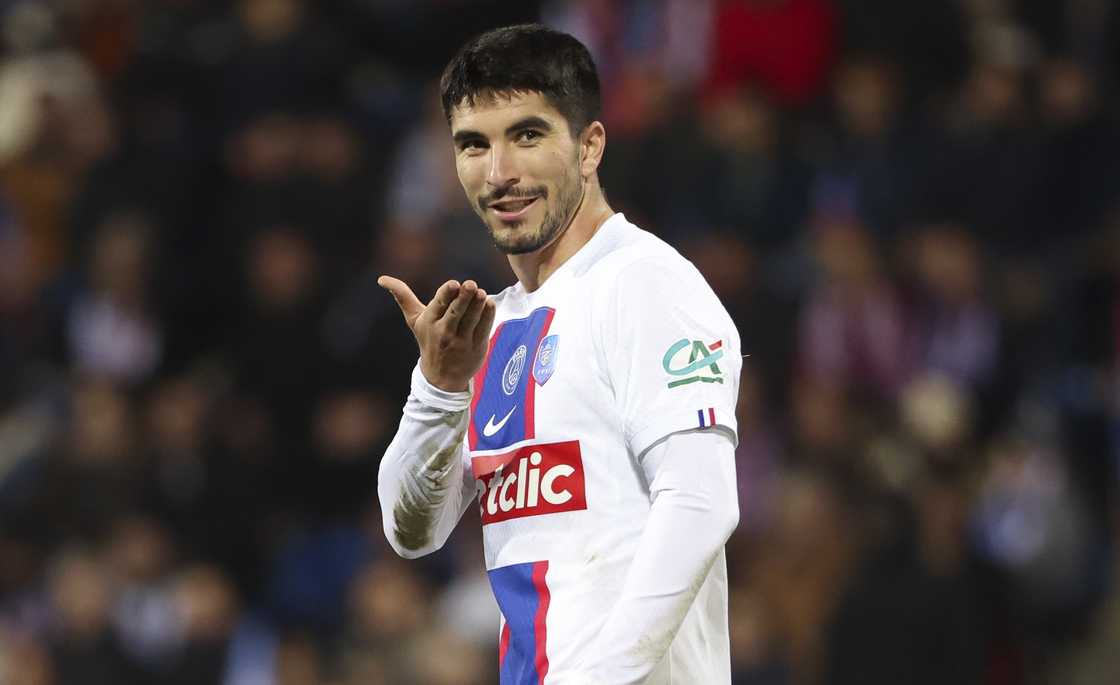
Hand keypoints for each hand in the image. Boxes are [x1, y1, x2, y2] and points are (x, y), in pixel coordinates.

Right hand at [378, 276, 495, 391]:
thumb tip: (381, 279)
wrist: (441, 378)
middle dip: (463, 298)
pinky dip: (487, 316)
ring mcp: (461, 341)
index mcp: (429, 322)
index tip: (453, 284)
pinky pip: (484, 329)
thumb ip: (403, 297)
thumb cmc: (429, 340)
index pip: (439, 305)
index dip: (446, 294)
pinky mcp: (477, 347)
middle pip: (455, 312)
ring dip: (477, 305)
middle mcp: (444, 332)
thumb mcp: (415, 320)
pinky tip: (489, 303)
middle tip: (471, 285)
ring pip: (471, 320)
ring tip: (481, 293)